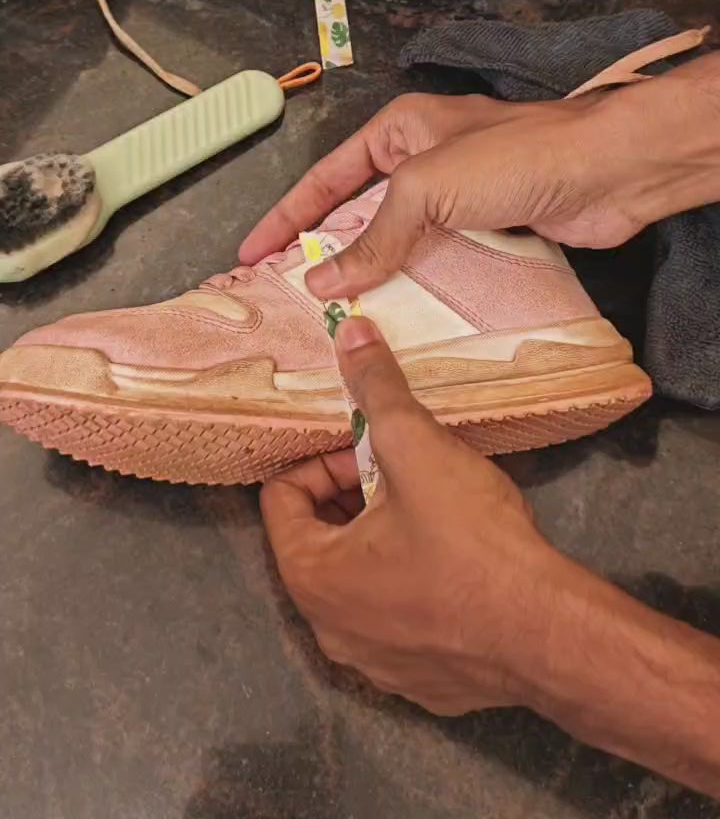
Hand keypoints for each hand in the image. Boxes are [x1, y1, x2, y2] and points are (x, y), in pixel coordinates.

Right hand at [240, 88, 649, 299]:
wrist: (606, 172)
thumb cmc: (512, 159)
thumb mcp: (426, 187)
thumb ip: (373, 235)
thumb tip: (322, 280)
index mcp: (399, 129)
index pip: (327, 177)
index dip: (287, 216)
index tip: (252, 253)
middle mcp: (424, 160)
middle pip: (359, 210)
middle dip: (325, 248)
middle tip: (287, 293)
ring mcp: (458, 197)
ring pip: (399, 241)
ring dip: (371, 274)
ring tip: (333, 315)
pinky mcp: (488, 231)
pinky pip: (437, 262)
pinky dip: (416, 287)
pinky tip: (395, 318)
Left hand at [261, 319, 719, 794]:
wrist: (548, 633)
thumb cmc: (471, 542)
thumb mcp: (417, 447)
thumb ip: (378, 388)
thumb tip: (350, 332)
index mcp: (311, 578)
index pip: (281, 499)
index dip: (324, 460)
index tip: (370, 449)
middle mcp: (328, 630)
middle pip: (318, 540)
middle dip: (354, 496)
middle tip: (404, 473)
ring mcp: (373, 665)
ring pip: (359, 583)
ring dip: (382, 539)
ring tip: (432, 511)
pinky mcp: (421, 685)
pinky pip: (398, 621)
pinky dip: (412, 587)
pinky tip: (457, 565)